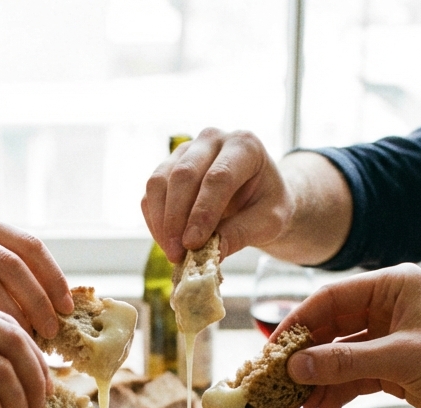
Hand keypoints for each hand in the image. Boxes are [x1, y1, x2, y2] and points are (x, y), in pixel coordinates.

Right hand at [142, 128, 293, 262]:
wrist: (258, 195)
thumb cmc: (267, 205)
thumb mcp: (269, 222)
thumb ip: (242, 234)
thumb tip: (211, 254)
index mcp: (245, 146)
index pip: (219, 177)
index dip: (203, 212)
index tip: (193, 244)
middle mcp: (212, 140)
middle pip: (184, 174)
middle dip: (177, 219)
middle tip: (177, 254)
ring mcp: (186, 150)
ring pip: (160, 181)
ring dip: (162, 221)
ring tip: (172, 253)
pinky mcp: (168, 166)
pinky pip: (151, 193)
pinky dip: (155, 220)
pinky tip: (166, 243)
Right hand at [281, 264, 420, 407]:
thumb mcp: (402, 359)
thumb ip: (346, 362)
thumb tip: (297, 366)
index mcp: (395, 287)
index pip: (332, 298)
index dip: (300, 322)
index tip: (273, 348)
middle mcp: (390, 308)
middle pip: (332, 328)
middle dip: (307, 356)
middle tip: (279, 381)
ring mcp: (393, 340)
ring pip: (342, 356)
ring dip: (321, 379)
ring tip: (299, 404)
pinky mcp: (398, 369)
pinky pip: (356, 376)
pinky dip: (339, 391)